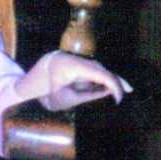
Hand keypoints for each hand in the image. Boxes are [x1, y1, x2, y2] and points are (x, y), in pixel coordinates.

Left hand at [17, 51, 132, 111]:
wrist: (31, 81)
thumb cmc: (46, 92)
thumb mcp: (67, 99)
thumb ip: (89, 95)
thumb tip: (108, 92)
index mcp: (72, 67)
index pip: (100, 73)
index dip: (113, 85)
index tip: (118, 99)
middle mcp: (77, 60)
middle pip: (102, 69)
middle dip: (116, 80)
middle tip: (129, 91)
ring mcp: (76, 60)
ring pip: (98, 69)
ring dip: (110, 80)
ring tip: (124, 91)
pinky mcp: (76, 64)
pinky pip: (92, 71)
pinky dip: (101, 78)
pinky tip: (111, 88)